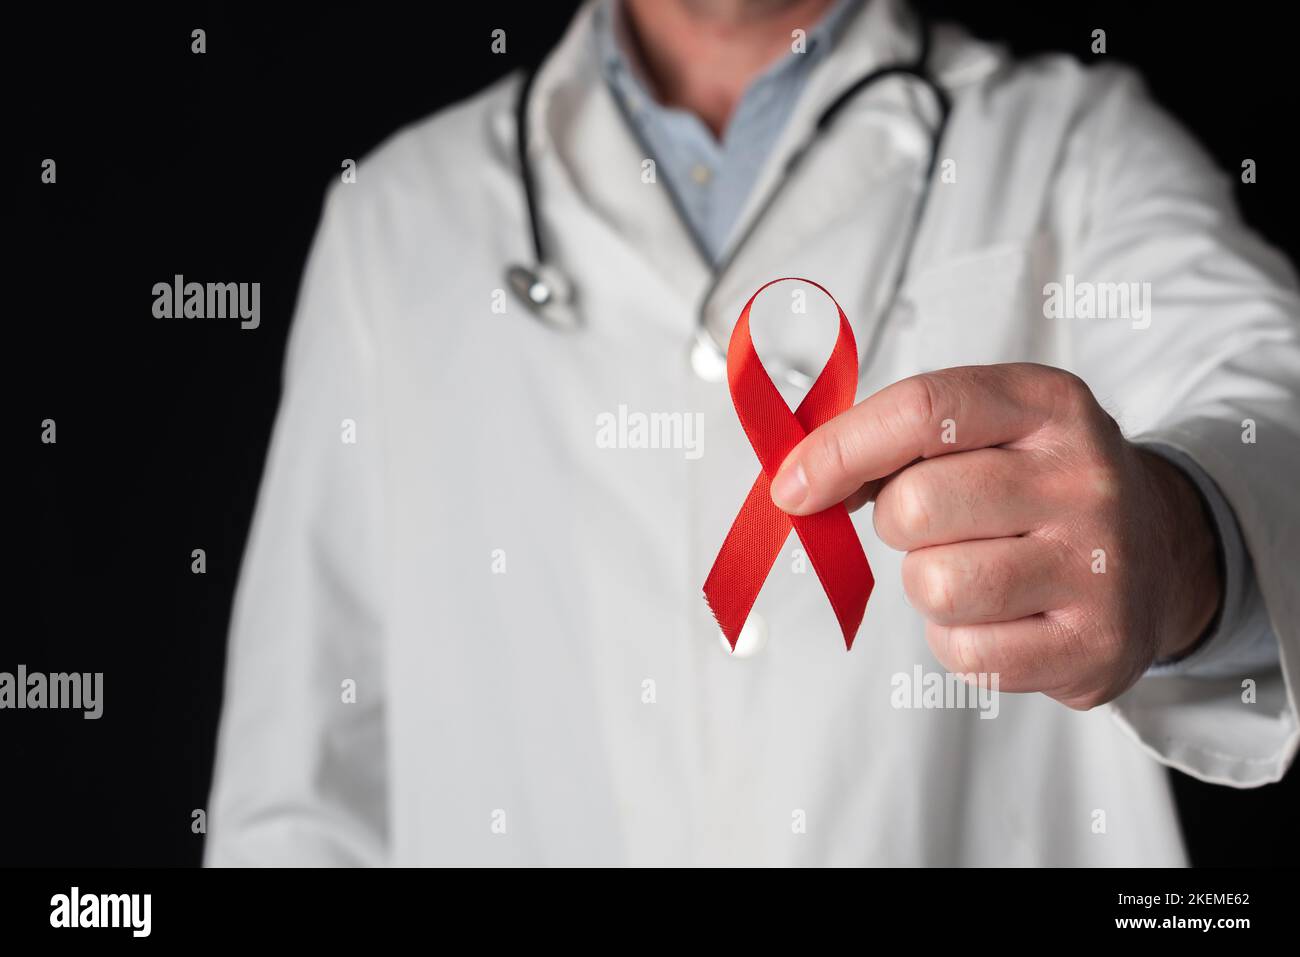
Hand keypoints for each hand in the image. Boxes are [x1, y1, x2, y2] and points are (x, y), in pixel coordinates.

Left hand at [770, 363, 1222, 708]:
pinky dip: (958, 641)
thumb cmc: (1035, 484)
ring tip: (973, 567)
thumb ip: (896, 439)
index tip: (792, 486)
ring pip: (935, 585)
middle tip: (934, 525)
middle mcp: (1085, 479)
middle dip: (895, 522)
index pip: (921, 410)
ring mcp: (1100, 567)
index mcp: (1050, 404)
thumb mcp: (988, 427)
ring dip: (926, 583)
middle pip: (916, 506)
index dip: (837, 451)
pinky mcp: (1095, 647)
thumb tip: (799, 484)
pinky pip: (966, 654)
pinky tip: (1000, 615)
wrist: (1158, 552)